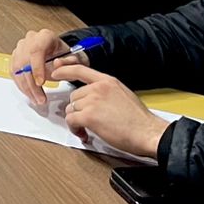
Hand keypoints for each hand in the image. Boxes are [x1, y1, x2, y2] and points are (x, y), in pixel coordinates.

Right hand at [10, 29, 88, 106]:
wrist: (59, 53)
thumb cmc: (65, 55)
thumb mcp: (73, 58)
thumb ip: (68, 62)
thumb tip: (57, 64)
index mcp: (45, 36)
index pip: (36, 50)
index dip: (37, 68)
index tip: (41, 83)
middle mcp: (30, 39)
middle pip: (24, 62)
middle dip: (32, 84)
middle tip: (40, 98)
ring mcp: (21, 47)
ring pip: (17, 69)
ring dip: (26, 87)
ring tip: (36, 99)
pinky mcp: (15, 56)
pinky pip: (14, 72)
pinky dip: (21, 85)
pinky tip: (29, 93)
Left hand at [50, 64, 169, 157]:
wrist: (147, 132)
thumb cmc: (139, 119)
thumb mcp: (123, 94)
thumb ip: (106, 92)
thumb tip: (94, 98)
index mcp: (108, 81)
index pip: (80, 70)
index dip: (65, 70)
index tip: (56, 72)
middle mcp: (98, 88)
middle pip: (74, 96)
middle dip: (79, 109)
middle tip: (87, 120)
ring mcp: (92, 101)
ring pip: (72, 108)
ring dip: (77, 120)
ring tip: (88, 128)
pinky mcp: (88, 116)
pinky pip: (71, 120)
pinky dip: (75, 129)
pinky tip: (84, 134)